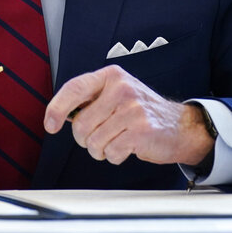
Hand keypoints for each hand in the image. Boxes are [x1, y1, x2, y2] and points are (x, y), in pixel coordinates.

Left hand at [43, 65, 211, 166]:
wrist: (180, 126)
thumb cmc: (142, 112)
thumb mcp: (117, 94)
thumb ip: (91, 99)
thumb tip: (59, 114)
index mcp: (112, 76)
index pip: (74, 88)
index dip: (57, 108)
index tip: (50, 125)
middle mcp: (122, 89)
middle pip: (81, 124)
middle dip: (85, 139)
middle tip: (101, 135)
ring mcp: (132, 109)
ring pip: (94, 142)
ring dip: (101, 149)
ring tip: (117, 140)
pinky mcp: (141, 130)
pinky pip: (111, 152)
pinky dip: (115, 156)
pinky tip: (127, 147)